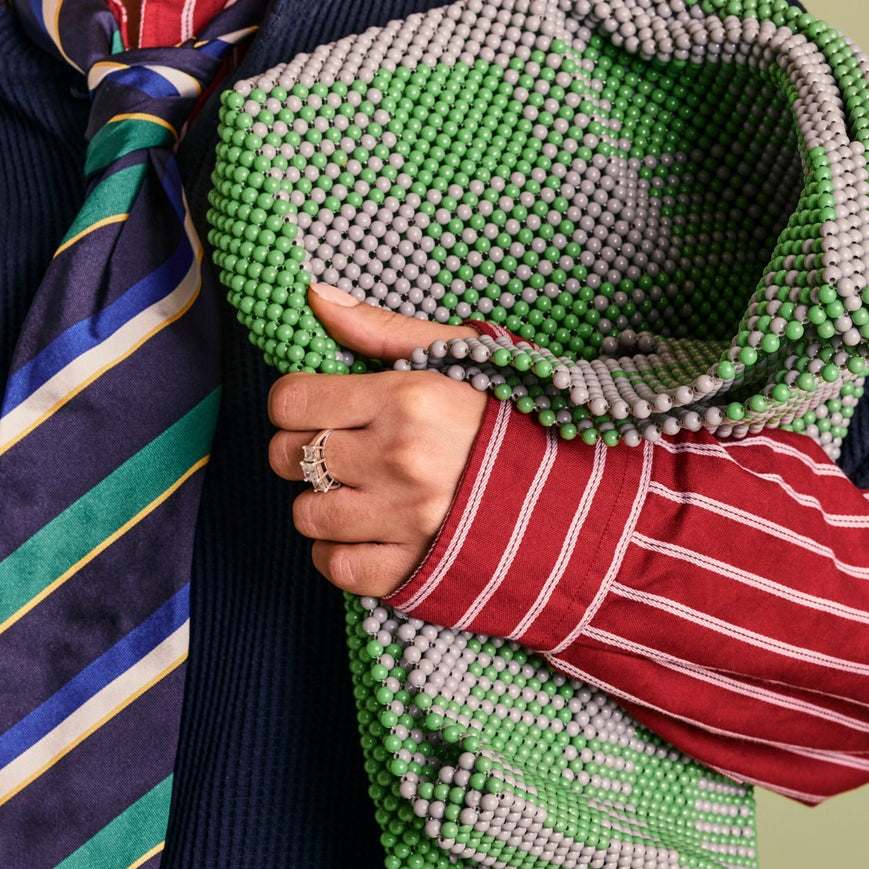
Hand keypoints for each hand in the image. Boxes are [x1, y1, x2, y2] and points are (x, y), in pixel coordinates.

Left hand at [268, 284, 487, 596]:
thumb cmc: (513, 422)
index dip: (298, 404)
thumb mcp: (459, 357)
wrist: (579, 500)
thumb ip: (382, 329)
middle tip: (344, 453)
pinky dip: (340, 554)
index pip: (291, 401)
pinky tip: (368, 535)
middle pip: (288, 456)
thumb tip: (314, 296)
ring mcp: (405, 520)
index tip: (323, 410)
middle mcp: (400, 460)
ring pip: (306, 515)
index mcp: (408, 399)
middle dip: (305, 452)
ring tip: (360, 495)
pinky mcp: (412, 571)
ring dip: (323, 506)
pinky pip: (334, 567)